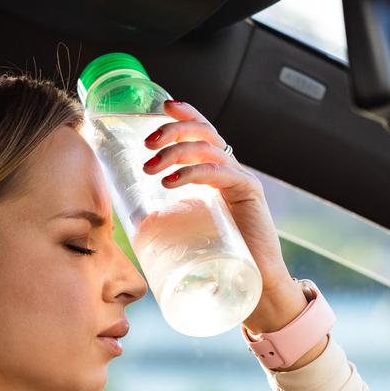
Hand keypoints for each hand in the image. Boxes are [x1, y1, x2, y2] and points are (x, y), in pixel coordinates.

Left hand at [140, 100, 290, 291]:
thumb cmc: (220, 259)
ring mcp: (242, 180)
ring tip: (150, 167)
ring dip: (175, 152)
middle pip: (204, 132)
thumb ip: (172, 217)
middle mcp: (232, 170)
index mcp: (218, 173)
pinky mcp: (249, 194)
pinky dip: (193, 172)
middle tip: (147, 143)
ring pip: (208, 148)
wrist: (256, 283)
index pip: (203, 132)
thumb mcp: (190, 228)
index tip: (162, 107)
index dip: (185, 114)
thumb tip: (133, 222)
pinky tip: (170, 181)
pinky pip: (220, 173)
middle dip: (173, 130)